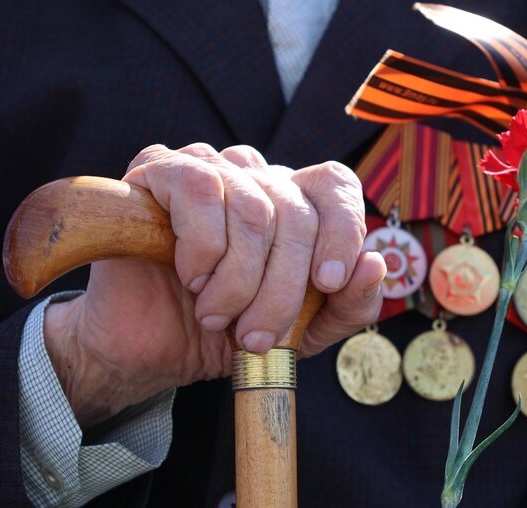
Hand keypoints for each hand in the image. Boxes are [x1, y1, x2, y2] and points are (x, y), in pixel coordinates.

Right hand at [43, 143, 384, 427]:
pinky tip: (190, 277)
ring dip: (237, 281)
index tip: (328, 283)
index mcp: (292, 204)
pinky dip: (203, 248)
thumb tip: (375, 263)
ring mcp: (209, 167)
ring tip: (215, 316)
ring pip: (253, 208)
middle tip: (256, 335)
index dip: (343, 230)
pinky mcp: (160, 169)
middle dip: (282, 289)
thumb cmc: (227, 330)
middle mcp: (254, 176)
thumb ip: (347, 306)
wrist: (151, 347)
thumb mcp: (302, 332)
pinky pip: (202, 190)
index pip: (335, 184)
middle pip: (296, 212)